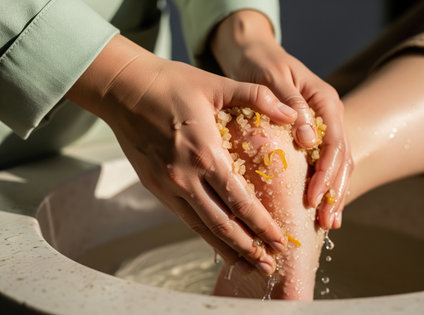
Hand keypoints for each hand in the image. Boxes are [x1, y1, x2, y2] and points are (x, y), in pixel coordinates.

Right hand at [66, 35, 298, 273]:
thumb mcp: (216, 85)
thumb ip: (257, 97)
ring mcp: (167, 185)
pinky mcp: (156, 187)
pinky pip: (184, 217)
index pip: (239, 201)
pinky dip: (203, 234)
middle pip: (221, 224)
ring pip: (201, 227)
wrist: (124, 90)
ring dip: (226, 248)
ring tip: (246, 266)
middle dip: (248, 248)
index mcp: (204, 153)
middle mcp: (185, 177)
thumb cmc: (172, 84)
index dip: (261, 225)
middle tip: (269, 267)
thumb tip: (293, 113)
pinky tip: (216, 242)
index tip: (280, 241)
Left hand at [212, 10, 352, 228]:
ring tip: (328, 223)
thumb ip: (292, 105)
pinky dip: (323, 185)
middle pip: (341, 159)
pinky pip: (323, 163)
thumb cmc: (261, 64)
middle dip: (334, 191)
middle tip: (326, 221)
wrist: (255, 55)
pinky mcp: (310, 136)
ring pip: (337, 165)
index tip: (313, 196)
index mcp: (325, 101)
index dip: (326, 172)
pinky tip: (319, 207)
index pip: (335, 142)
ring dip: (333, 194)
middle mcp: (329, 116)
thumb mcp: (274, 78)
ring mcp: (322, 126)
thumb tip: (309, 140)